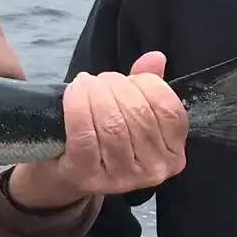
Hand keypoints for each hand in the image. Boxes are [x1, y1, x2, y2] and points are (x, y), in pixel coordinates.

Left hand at [9, 51, 187, 207]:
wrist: (63, 172)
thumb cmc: (104, 137)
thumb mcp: (130, 111)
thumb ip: (147, 84)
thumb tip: (156, 58)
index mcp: (173, 154)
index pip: (169, 111)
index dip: (147, 85)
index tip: (126, 78)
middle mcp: (154, 171)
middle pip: (138, 114)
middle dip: (115, 87)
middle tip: (99, 81)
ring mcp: (121, 179)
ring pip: (112, 125)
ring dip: (95, 94)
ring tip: (84, 84)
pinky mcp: (87, 177)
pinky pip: (85, 135)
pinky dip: (77, 107)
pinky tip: (73, 92)